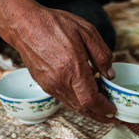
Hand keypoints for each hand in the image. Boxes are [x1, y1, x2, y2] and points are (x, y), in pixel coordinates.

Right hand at [0, 0, 116, 122]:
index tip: (113, 109)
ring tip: (100, 104)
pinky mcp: (44, 83)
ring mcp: (49, 84)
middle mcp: (59, 80)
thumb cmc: (56, 25)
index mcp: (72, 68)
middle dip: (98, 113)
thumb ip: (102, 55)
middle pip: (82, 107)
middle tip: (109, 114)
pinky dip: (76, 100)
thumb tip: (110, 74)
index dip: (104, 108)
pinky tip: (84, 92)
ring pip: (72, 104)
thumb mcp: (87, 32)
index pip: (91, 99)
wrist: (25, 25)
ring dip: (88, 108)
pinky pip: (63, 97)